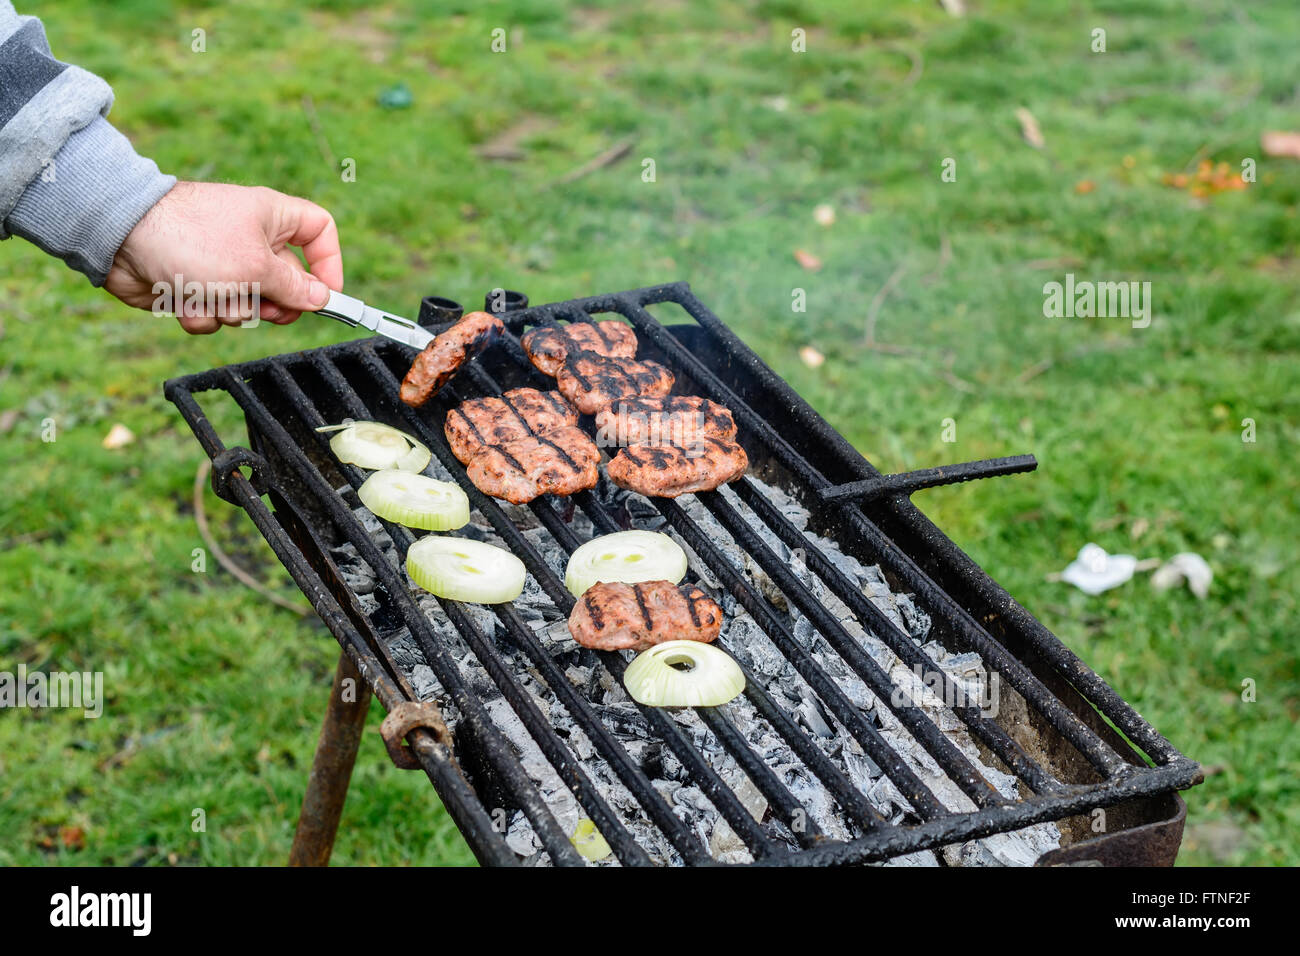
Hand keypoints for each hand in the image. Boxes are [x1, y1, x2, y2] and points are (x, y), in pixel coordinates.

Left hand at [105, 181, 343, 333]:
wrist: (119, 236)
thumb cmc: (193, 238)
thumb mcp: (257, 267)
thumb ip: (295, 288)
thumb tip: (322, 299)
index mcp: (272, 218)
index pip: (320, 232)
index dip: (329, 263)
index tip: (327, 296)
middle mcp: (250, 238)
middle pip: (287, 281)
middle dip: (274, 303)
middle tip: (266, 309)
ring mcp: (221, 263)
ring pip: (248, 303)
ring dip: (232, 310)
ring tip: (210, 296)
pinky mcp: (194, 284)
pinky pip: (214, 311)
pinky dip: (200, 312)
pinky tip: (181, 299)